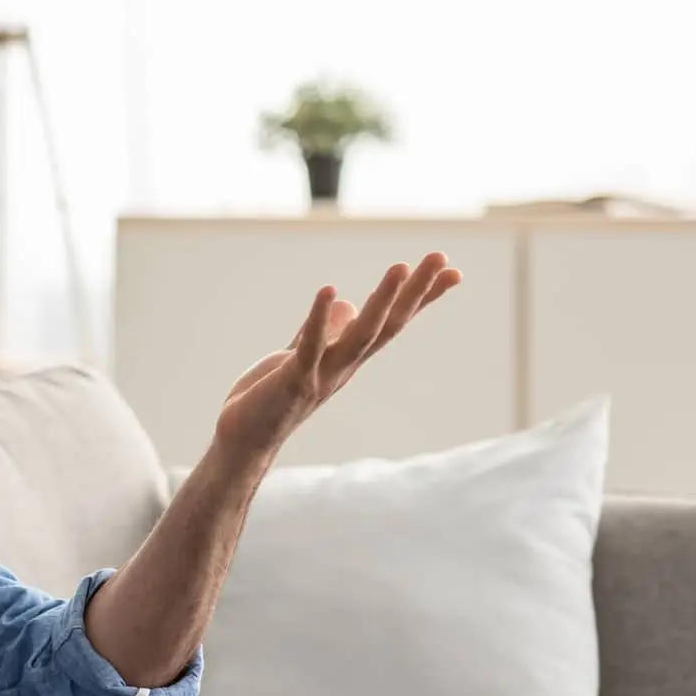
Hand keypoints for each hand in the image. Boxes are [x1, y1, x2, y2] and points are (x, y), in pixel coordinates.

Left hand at [215, 252, 461, 459]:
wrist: (242, 440)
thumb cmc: (271, 398)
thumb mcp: (300, 357)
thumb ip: (323, 332)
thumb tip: (347, 304)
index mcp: (347, 358)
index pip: (392, 323)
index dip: (421, 298)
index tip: (453, 271)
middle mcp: (344, 366)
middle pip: (388, 325)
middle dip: (415, 291)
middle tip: (440, 256)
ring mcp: (322, 375)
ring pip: (361, 335)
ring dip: (382, 301)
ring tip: (401, 266)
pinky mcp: (293, 381)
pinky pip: (310, 346)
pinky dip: (320, 320)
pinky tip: (329, 290)